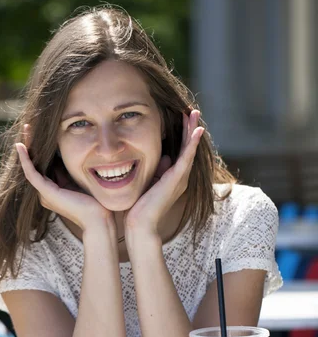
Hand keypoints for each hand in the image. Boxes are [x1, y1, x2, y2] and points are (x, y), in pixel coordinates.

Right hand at [16, 127, 112, 231]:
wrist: (98, 219)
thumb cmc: (95, 203)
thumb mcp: (81, 180)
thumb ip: (72, 171)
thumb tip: (71, 154)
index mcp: (54, 189)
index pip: (44, 165)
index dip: (41, 148)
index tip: (40, 132)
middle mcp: (46, 191)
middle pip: (35, 163)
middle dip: (32, 144)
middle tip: (29, 127)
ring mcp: (44, 193)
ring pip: (30, 166)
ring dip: (27, 147)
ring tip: (25, 130)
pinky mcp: (46, 193)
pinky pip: (31, 173)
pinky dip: (25, 159)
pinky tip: (21, 146)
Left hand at [124, 110, 203, 237]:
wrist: (140, 224)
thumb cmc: (140, 207)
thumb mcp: (149, 183)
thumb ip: (157, 171)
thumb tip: (164, 158)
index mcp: (173, 178)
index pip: (180, 152)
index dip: (182, 135)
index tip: (180, 118)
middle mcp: (180, 177)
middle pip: (188, 148)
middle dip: (189, 129)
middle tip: (191, 111)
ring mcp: (180, 178)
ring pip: (189, 149)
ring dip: (192, 131)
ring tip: (194, 114)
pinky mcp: (177, 179)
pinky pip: (187, 157)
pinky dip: (192, 143)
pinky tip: (197, 130)